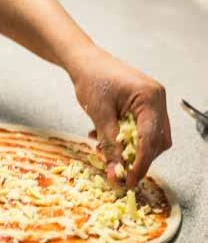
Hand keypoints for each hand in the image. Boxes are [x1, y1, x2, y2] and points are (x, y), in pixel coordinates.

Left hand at [71, 46, 171, 187]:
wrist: (85, 61)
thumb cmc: (91, 80)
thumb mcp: (100, 115)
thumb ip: (110, 145)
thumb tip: (117, 174)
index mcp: (149, 98)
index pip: (151, 138)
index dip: (141, 163)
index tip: (129, 180)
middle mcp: (157, 100)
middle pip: (156, 141)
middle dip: (138, 158)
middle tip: (118, 171)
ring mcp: (152, 101)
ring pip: (150, 137)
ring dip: (130, 149)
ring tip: (106, 150)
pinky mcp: (143, 104)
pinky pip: (141, 128)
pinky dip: (126, 139)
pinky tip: (105, 138)